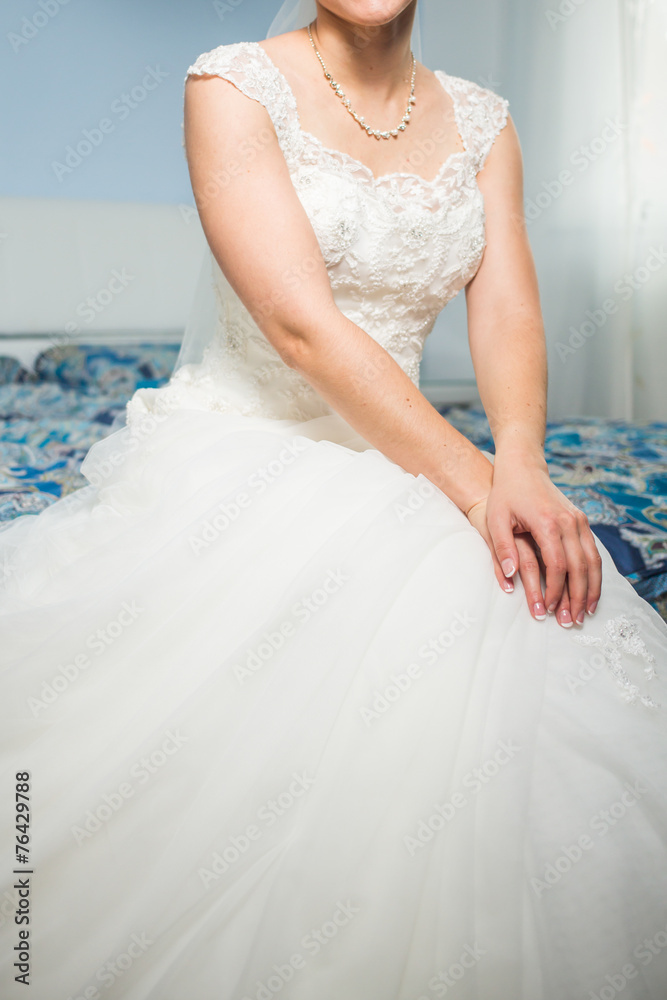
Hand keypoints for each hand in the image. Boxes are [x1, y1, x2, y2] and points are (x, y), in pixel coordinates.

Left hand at [482, 458, 601, 625]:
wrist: (523, 467)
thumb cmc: (505, 494)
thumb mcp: (495, 519)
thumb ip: (503, 548)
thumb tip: (510, 578)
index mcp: (548, 523)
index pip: (557, 566)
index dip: (555, 591)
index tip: (548, 610)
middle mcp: (569, 522)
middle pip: (580, 568)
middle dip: (576, 598)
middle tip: (570, 622)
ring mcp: (579, 520)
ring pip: (593, 562)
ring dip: (590, 590)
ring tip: (584, 613)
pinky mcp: (582, 521)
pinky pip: (594, 552)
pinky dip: (594, 574)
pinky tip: (590, 592)